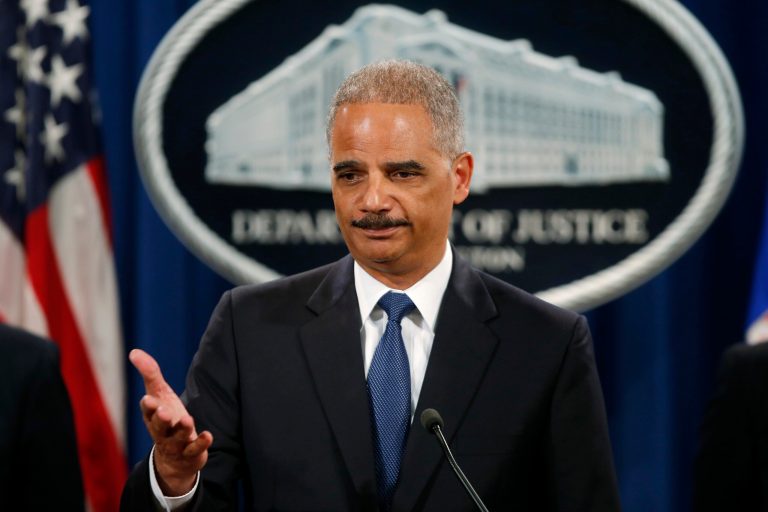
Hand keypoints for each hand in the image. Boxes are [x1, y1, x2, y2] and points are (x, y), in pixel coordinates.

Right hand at [129, 349, 213, 495]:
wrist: (174, 458)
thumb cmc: (166, 418)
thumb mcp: (159, 395)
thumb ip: (150, 374)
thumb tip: (134, 352)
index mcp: (153, 417)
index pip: (148, 412)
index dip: (149, 406)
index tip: (147, 399)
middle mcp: (162, 432)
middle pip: (159, 427)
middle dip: (161, 420)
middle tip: (164, 412)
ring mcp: (176, 444)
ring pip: (177, 438)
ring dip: (182, 430)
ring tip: (188, 420)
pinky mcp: (191, 453)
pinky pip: (195, 450)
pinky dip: (201, 443)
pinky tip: (208, 435)